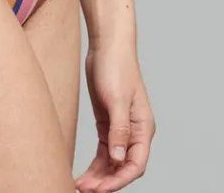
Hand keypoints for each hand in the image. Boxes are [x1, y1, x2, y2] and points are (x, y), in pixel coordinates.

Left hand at [74, 37, 154, 190]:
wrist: (107, 45)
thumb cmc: (117, 67)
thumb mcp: (117, 100)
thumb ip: (119, 130)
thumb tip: (120, 160)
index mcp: (143, 127)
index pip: (135, 164)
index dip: (119, 180)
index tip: (101, 189)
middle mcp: (134, 132)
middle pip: (123, 168)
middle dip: (106, 182)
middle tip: (84, 190)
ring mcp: (120, 129)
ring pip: (112, 163)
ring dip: (98, 176)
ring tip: (79, 186)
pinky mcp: (107, 123)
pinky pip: (103, 152)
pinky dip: (95, 165)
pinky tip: (83, 174)